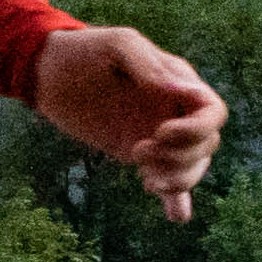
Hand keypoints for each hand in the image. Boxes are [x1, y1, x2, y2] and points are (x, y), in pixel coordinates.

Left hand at [33, 25, 227, 220]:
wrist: (48, 74)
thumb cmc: (85, 50)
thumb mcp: (118, 45)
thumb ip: (150, 67)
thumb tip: (180, 93)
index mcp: (177, 82)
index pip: (213, 112)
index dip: (196, 129)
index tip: (161, 132)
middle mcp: (174, 111)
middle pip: (206, 145)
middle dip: (179, 156)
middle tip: (138, 151)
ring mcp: (158, 135)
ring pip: (193, 167)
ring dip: (177, 180)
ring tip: (145, 179)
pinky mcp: (138, 154)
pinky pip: (169, 180)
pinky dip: (177, 199)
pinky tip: (176, 215)